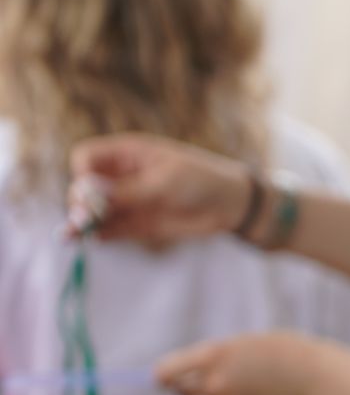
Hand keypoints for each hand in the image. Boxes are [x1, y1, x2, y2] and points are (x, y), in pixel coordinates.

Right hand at [70, 136, 249, 248]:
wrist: (230, 204)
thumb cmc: (201, 179)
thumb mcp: (164, 182)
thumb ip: (129, 191)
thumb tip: (90, 194)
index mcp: (126, 154)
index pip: (86, 157)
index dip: (83, 174)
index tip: (90, 191)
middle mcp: (122, 176)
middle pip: (85, 186)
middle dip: (81, 201)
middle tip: (86, 217)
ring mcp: (129, 201)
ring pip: (96, 211)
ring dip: (84, 223)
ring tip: (74, 236)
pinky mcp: (138, 224)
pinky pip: (112, 230)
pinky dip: (102, 235)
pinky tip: (96, 240)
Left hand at [155, 332, 324, 394]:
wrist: (312, 376)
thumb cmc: (280, 351)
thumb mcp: (240, 345)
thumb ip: (215, 360)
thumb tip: (196, 378)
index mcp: (211, 357)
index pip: (166, 372)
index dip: (160, 376)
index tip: (158, 378)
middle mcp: (214, 383)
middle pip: (182, 392)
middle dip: (180, 389)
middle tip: (182, 385)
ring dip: (220, 391)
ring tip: (250, 378)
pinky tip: (263, 391)